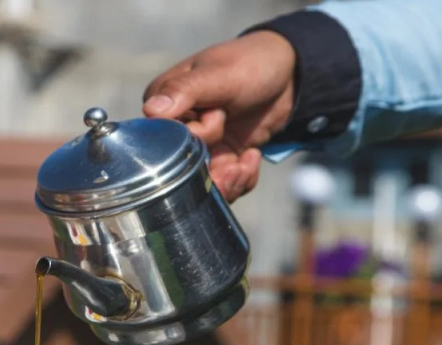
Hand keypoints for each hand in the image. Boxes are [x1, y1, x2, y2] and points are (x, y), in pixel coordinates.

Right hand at [143, 31, 296, 200]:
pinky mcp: (221, 157)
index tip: (218, 116)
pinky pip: (224, 183)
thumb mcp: (218, 75)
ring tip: (247, 163)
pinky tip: (252, 157)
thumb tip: (151, 110)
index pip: (162, 140)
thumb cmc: (251, 63)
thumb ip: (184, 91)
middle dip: (212, 165)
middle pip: (181, 169)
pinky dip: (240, 179)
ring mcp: (200, 146)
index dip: (191, 138)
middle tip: (235, 150)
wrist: (290, 74)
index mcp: (164, 105)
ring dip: (227, 180)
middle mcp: (176, 129)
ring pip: (202, 183)